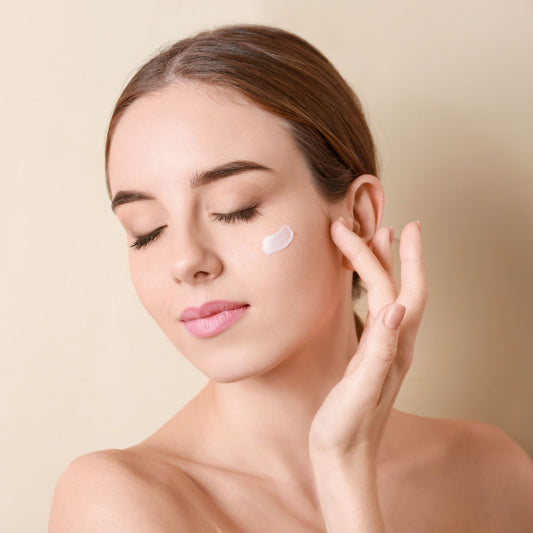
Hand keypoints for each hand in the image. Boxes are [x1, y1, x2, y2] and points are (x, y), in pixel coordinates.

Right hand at [308, 219, 428, 463]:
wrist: (342, 458)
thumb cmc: (346, 429)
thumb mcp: (360, 391)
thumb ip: (378, 351)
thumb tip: (395, 308)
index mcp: (395, 348)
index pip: (398, 291)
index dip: (394, 257)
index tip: (381, 227)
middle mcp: (396, 344)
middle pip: (400, 287)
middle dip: (386, 253)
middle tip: (369, 224)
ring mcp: (385, 349)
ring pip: (391, 296)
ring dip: (385, 265)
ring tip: (376, 239)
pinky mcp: (371, 355)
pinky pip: (378, 309)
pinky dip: (373, 286)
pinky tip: (364, 284)